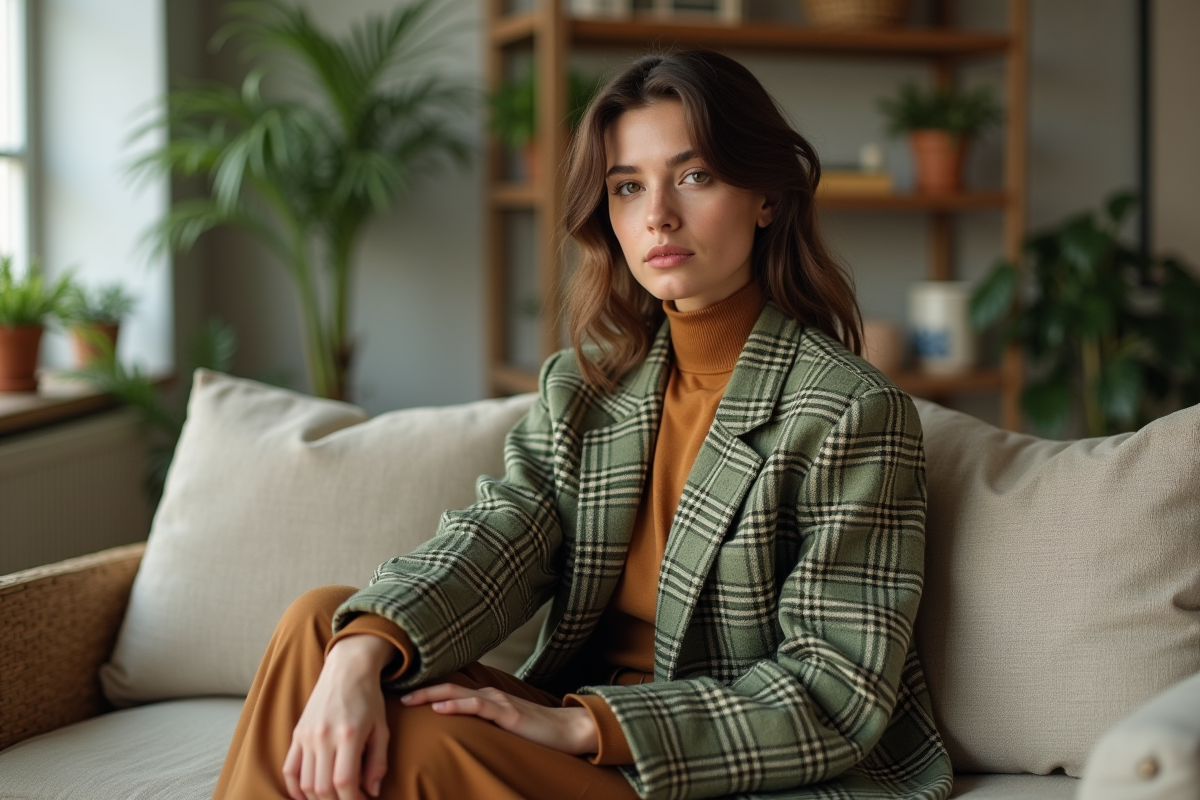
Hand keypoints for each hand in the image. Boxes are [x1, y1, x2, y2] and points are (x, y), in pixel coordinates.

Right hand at [283, 635, 397, 799]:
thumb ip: (378, 762)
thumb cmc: (369, 699)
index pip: (344, 782)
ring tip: (335, 798)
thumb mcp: (382, 729)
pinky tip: (307, 796)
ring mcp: (307, 736)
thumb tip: (372, 792)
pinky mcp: (297, 734)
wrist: (347, 669)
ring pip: (306, 783)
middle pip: (323, 787)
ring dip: (318, 798)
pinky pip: (289, 770)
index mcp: (348, 734)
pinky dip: (295, 789)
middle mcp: (324, 736)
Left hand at [400, 684, 598, 754]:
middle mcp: (487, 695)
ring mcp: (497, 703)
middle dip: (419, 689)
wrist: (567, 731)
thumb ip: (481, 725)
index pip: (448, 690)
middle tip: (394, 694)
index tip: (399, 695)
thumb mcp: (501, 728)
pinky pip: (477, 707)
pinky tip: (440, 708)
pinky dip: (456, 705)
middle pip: (446, 687)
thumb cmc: (534, 732)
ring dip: (430, 695)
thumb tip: (455, 734)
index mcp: (484, 698)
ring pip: (457, 693)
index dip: (423, 691)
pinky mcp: (507, 714)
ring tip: (407, 700)